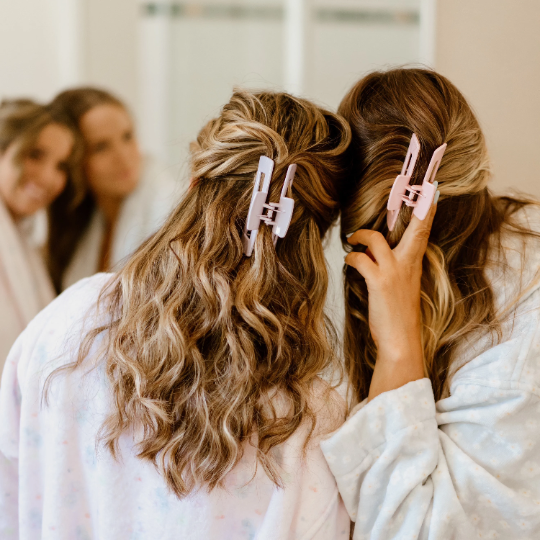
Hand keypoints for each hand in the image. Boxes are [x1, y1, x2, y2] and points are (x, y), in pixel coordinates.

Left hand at [345, 205, 436, 400]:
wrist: (401, 341)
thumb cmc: (399, 316)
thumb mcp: (403, 286)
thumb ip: (395, 267)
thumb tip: (373, 253)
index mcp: (415, 264)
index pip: (424, 233)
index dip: (428, 212)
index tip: (431, 193)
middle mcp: (408, 264)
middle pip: (416, 228)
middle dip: (417, 208)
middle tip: (413, 191)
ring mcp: (394, 272)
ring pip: (376, 239)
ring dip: (360, 236)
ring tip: (352, 240)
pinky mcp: (379, 282)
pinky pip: (360, 259)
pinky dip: (351, 258)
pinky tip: (348, 262)